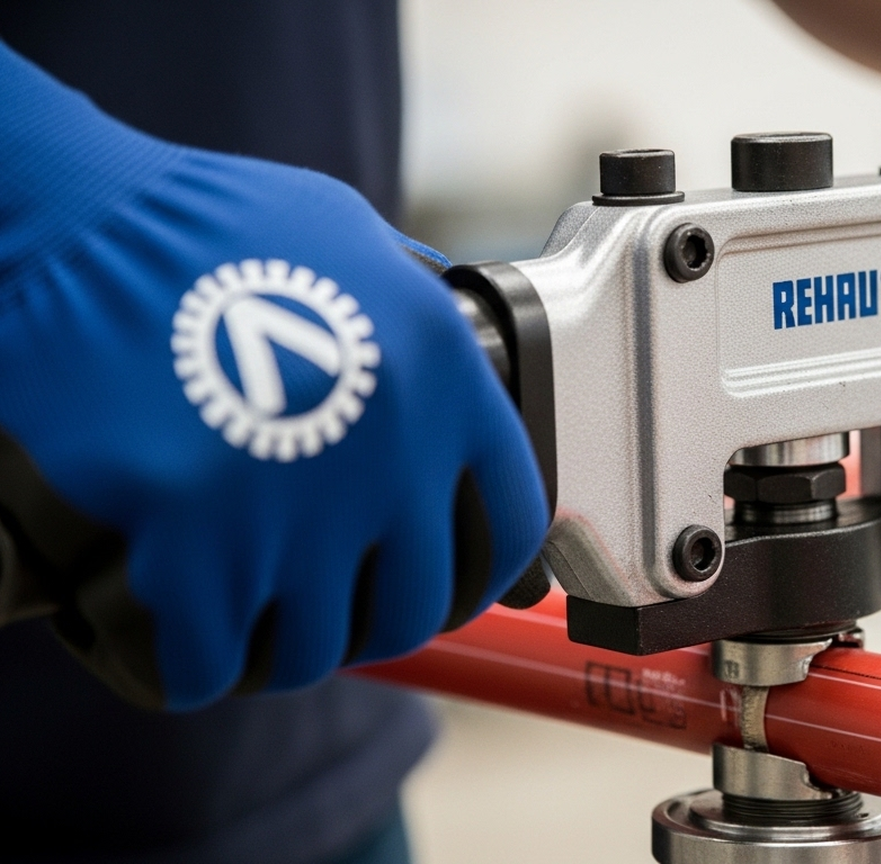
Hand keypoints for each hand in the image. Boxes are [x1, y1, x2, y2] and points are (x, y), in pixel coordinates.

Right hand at [0, 45, 547, 708]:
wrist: (72, 220)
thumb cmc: (202, 225)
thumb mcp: (356, 245)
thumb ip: (421, 327)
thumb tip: (471, 404)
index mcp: (443, 376)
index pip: (511, 524)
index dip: (479, 572)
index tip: (446, 581)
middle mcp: (390, 449)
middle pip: (412, 605)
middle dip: (371, 618)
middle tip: (330, 603)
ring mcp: (294, 505)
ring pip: (312, 647)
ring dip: (282, 647)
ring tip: (252, 616)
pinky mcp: (190, 541)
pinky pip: (208, 662)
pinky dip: (192, 665)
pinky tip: (183, 637)